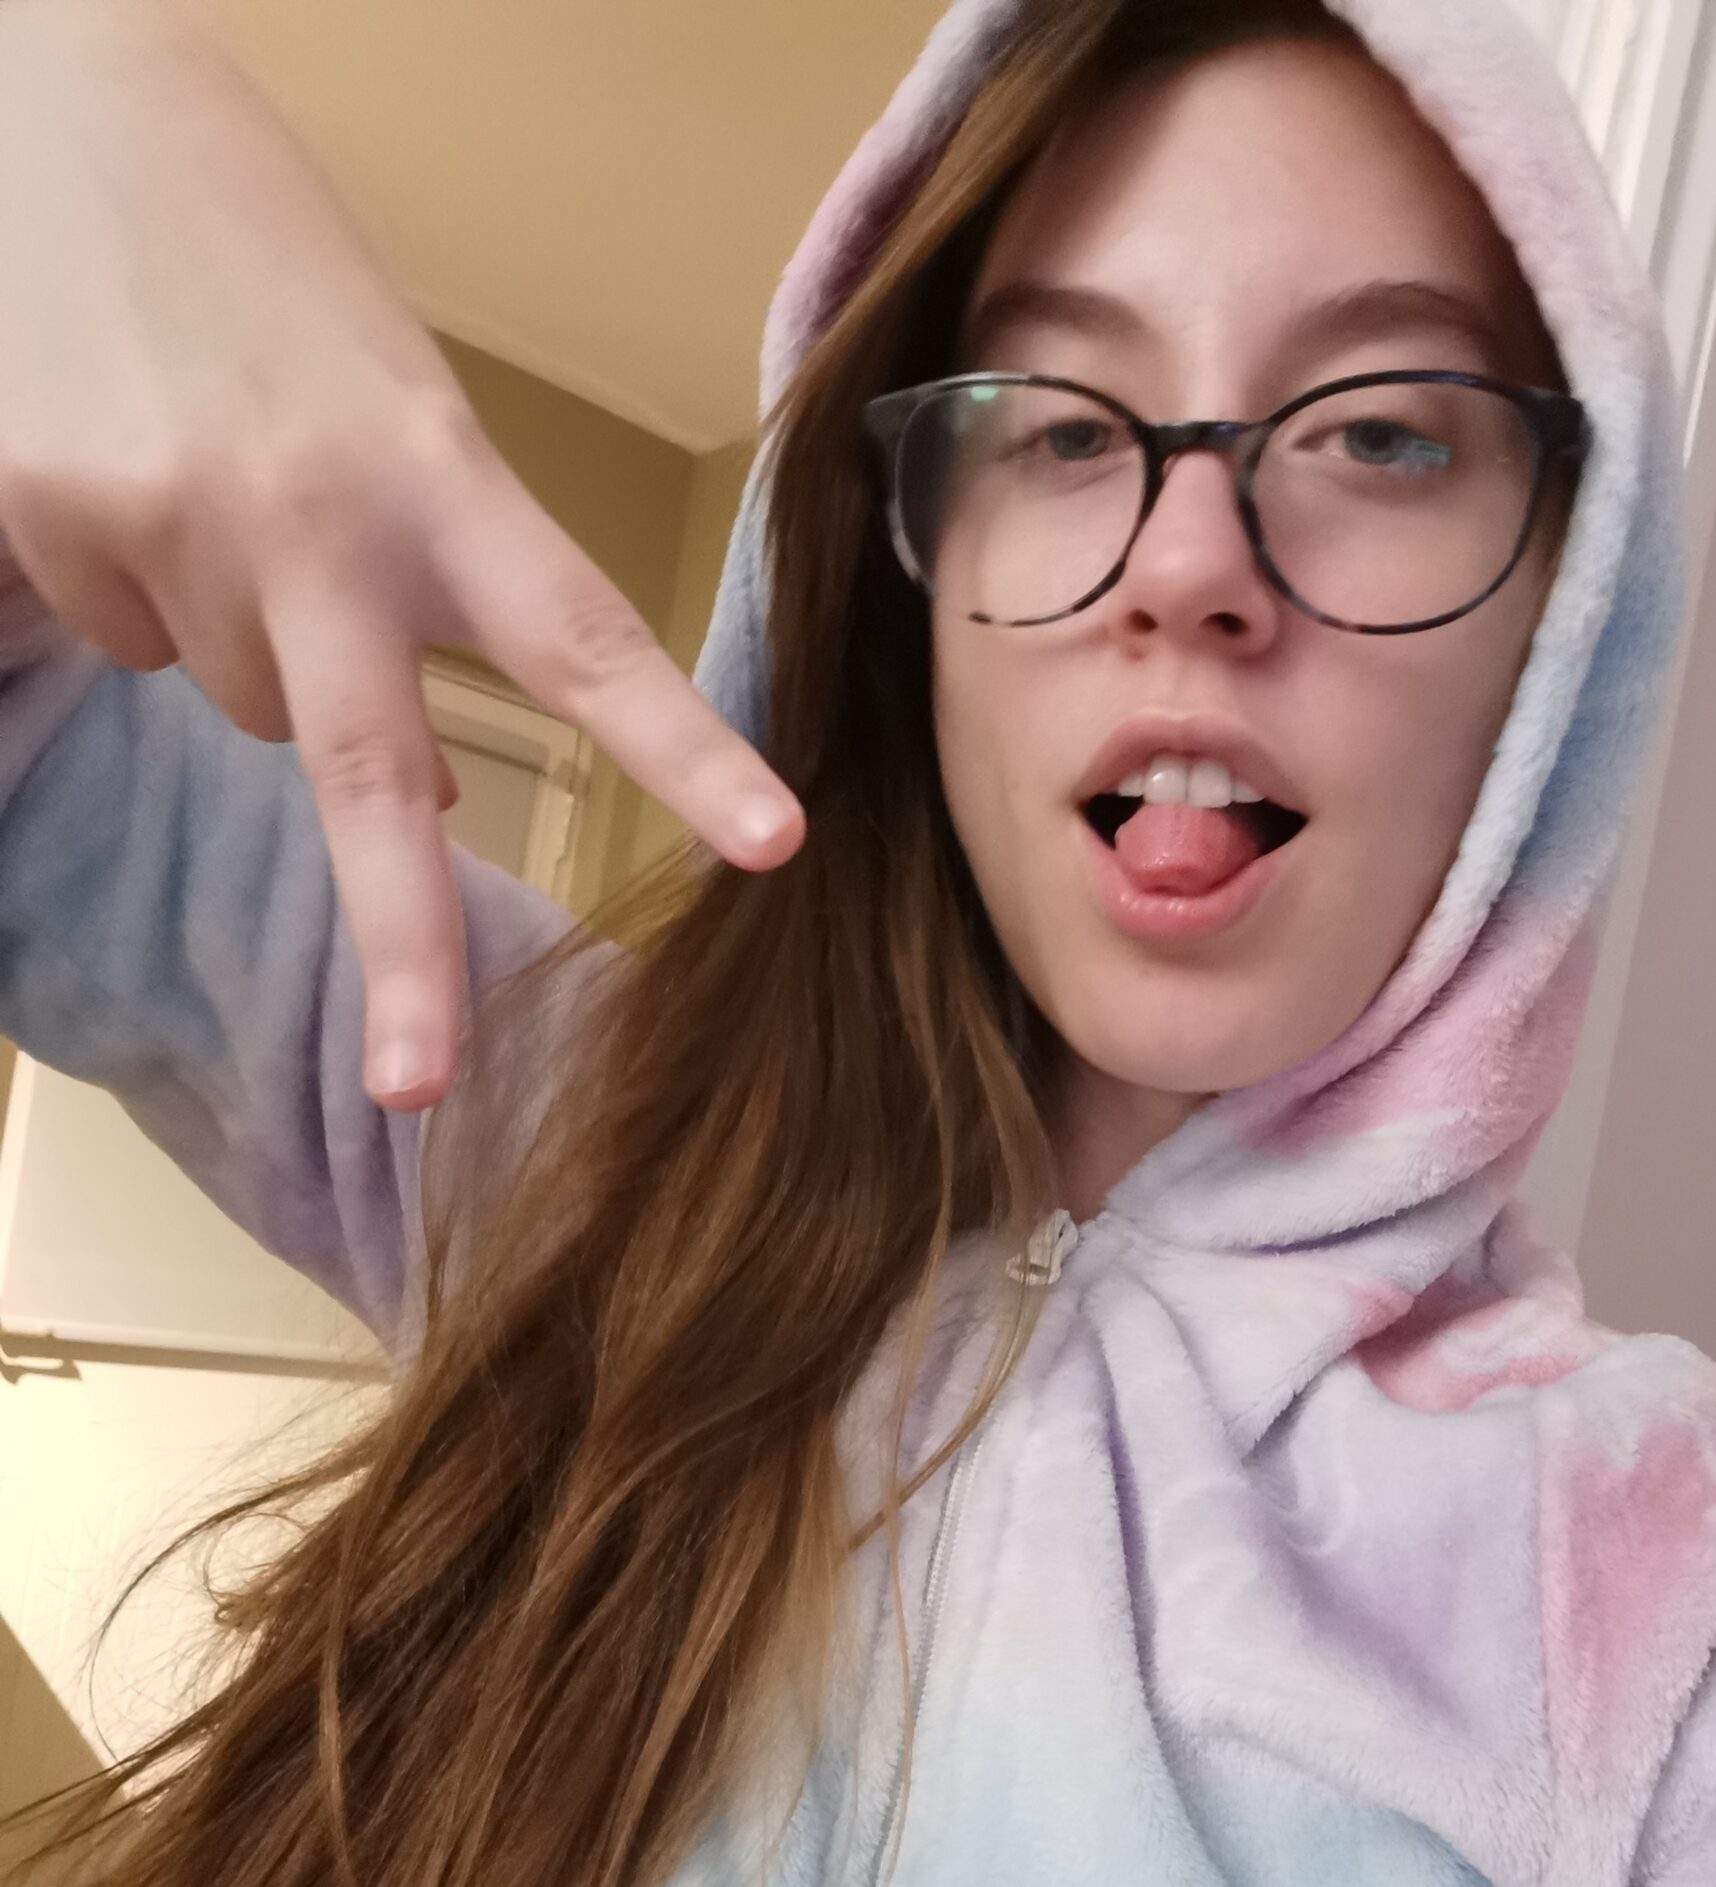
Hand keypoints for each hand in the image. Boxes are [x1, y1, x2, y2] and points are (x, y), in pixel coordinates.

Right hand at [0, 0, 803, 1108]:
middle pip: (369, 770)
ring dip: (241, 626)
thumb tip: (414, 776)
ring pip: (232, 692)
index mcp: (432, 464)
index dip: (678, 750)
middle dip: (399, 942)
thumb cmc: (261, 250)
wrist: (51, 96)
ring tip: (213, 464)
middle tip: (416, 1085)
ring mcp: (168, 524)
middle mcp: (310, 515)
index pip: (580, 635)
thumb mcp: (393, 393)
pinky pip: (123, 627)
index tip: (770, 844)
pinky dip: (133, 578)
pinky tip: (124, 466)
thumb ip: (432, 567)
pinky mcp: (50, 522)